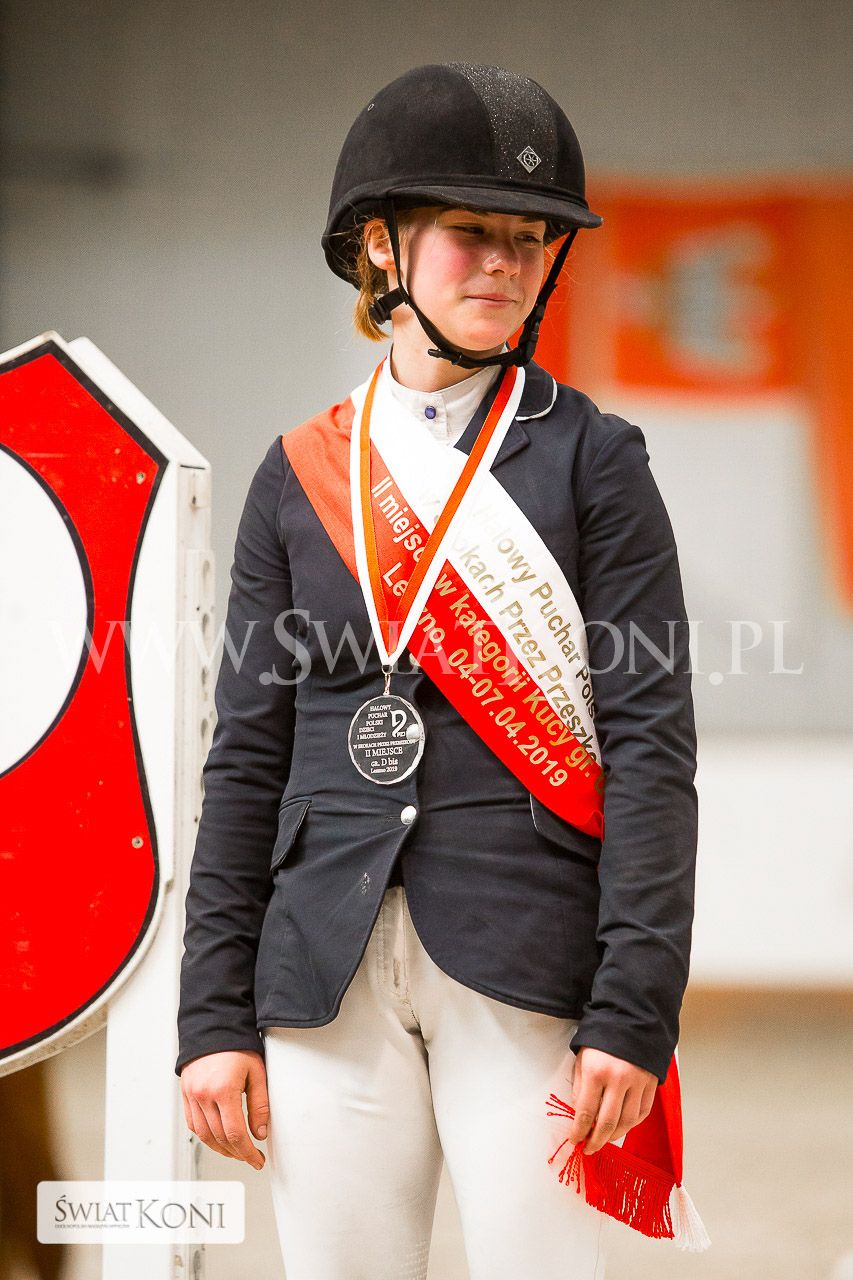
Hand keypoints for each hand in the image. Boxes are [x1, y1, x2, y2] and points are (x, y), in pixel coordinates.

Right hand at [180, 1050, 269, 1169]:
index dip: (247, 1152)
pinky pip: (193, 1124)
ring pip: (204, 1135)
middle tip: (250, 1157)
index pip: (235, 1134)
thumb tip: (260, 1133)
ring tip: (236, 1152)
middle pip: (219, 1138)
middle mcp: (204, 1095)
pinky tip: (217, 1138)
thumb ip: (259, 1105)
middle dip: (236, 1153)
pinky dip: (206, 1136)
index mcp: (223, 1090)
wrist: (213, 1027)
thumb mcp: (256, 1073)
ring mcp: (192, 1096)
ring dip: (220, 1149)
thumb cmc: (236, 1046)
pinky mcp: (185, 1094)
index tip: (257, 1160)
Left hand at [568, 1046, 656, 1155]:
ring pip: (627, 1121)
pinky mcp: (651, 1083)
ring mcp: (637, 1082)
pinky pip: (643, 1112)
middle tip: (589, 1148)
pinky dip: (632, 1124)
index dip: (579, 1131)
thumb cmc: (601, 1037)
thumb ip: (580, 1086)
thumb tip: (580, 1113)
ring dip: (615, 1136)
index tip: (575, 1140)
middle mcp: (618, 1078)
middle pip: (607, 1122)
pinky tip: (623, 1126)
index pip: (585, 1112)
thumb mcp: (582, 1057)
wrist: (630, 1018)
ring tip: (605, 1139)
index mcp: (596, 1071)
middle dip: (596, 1141)